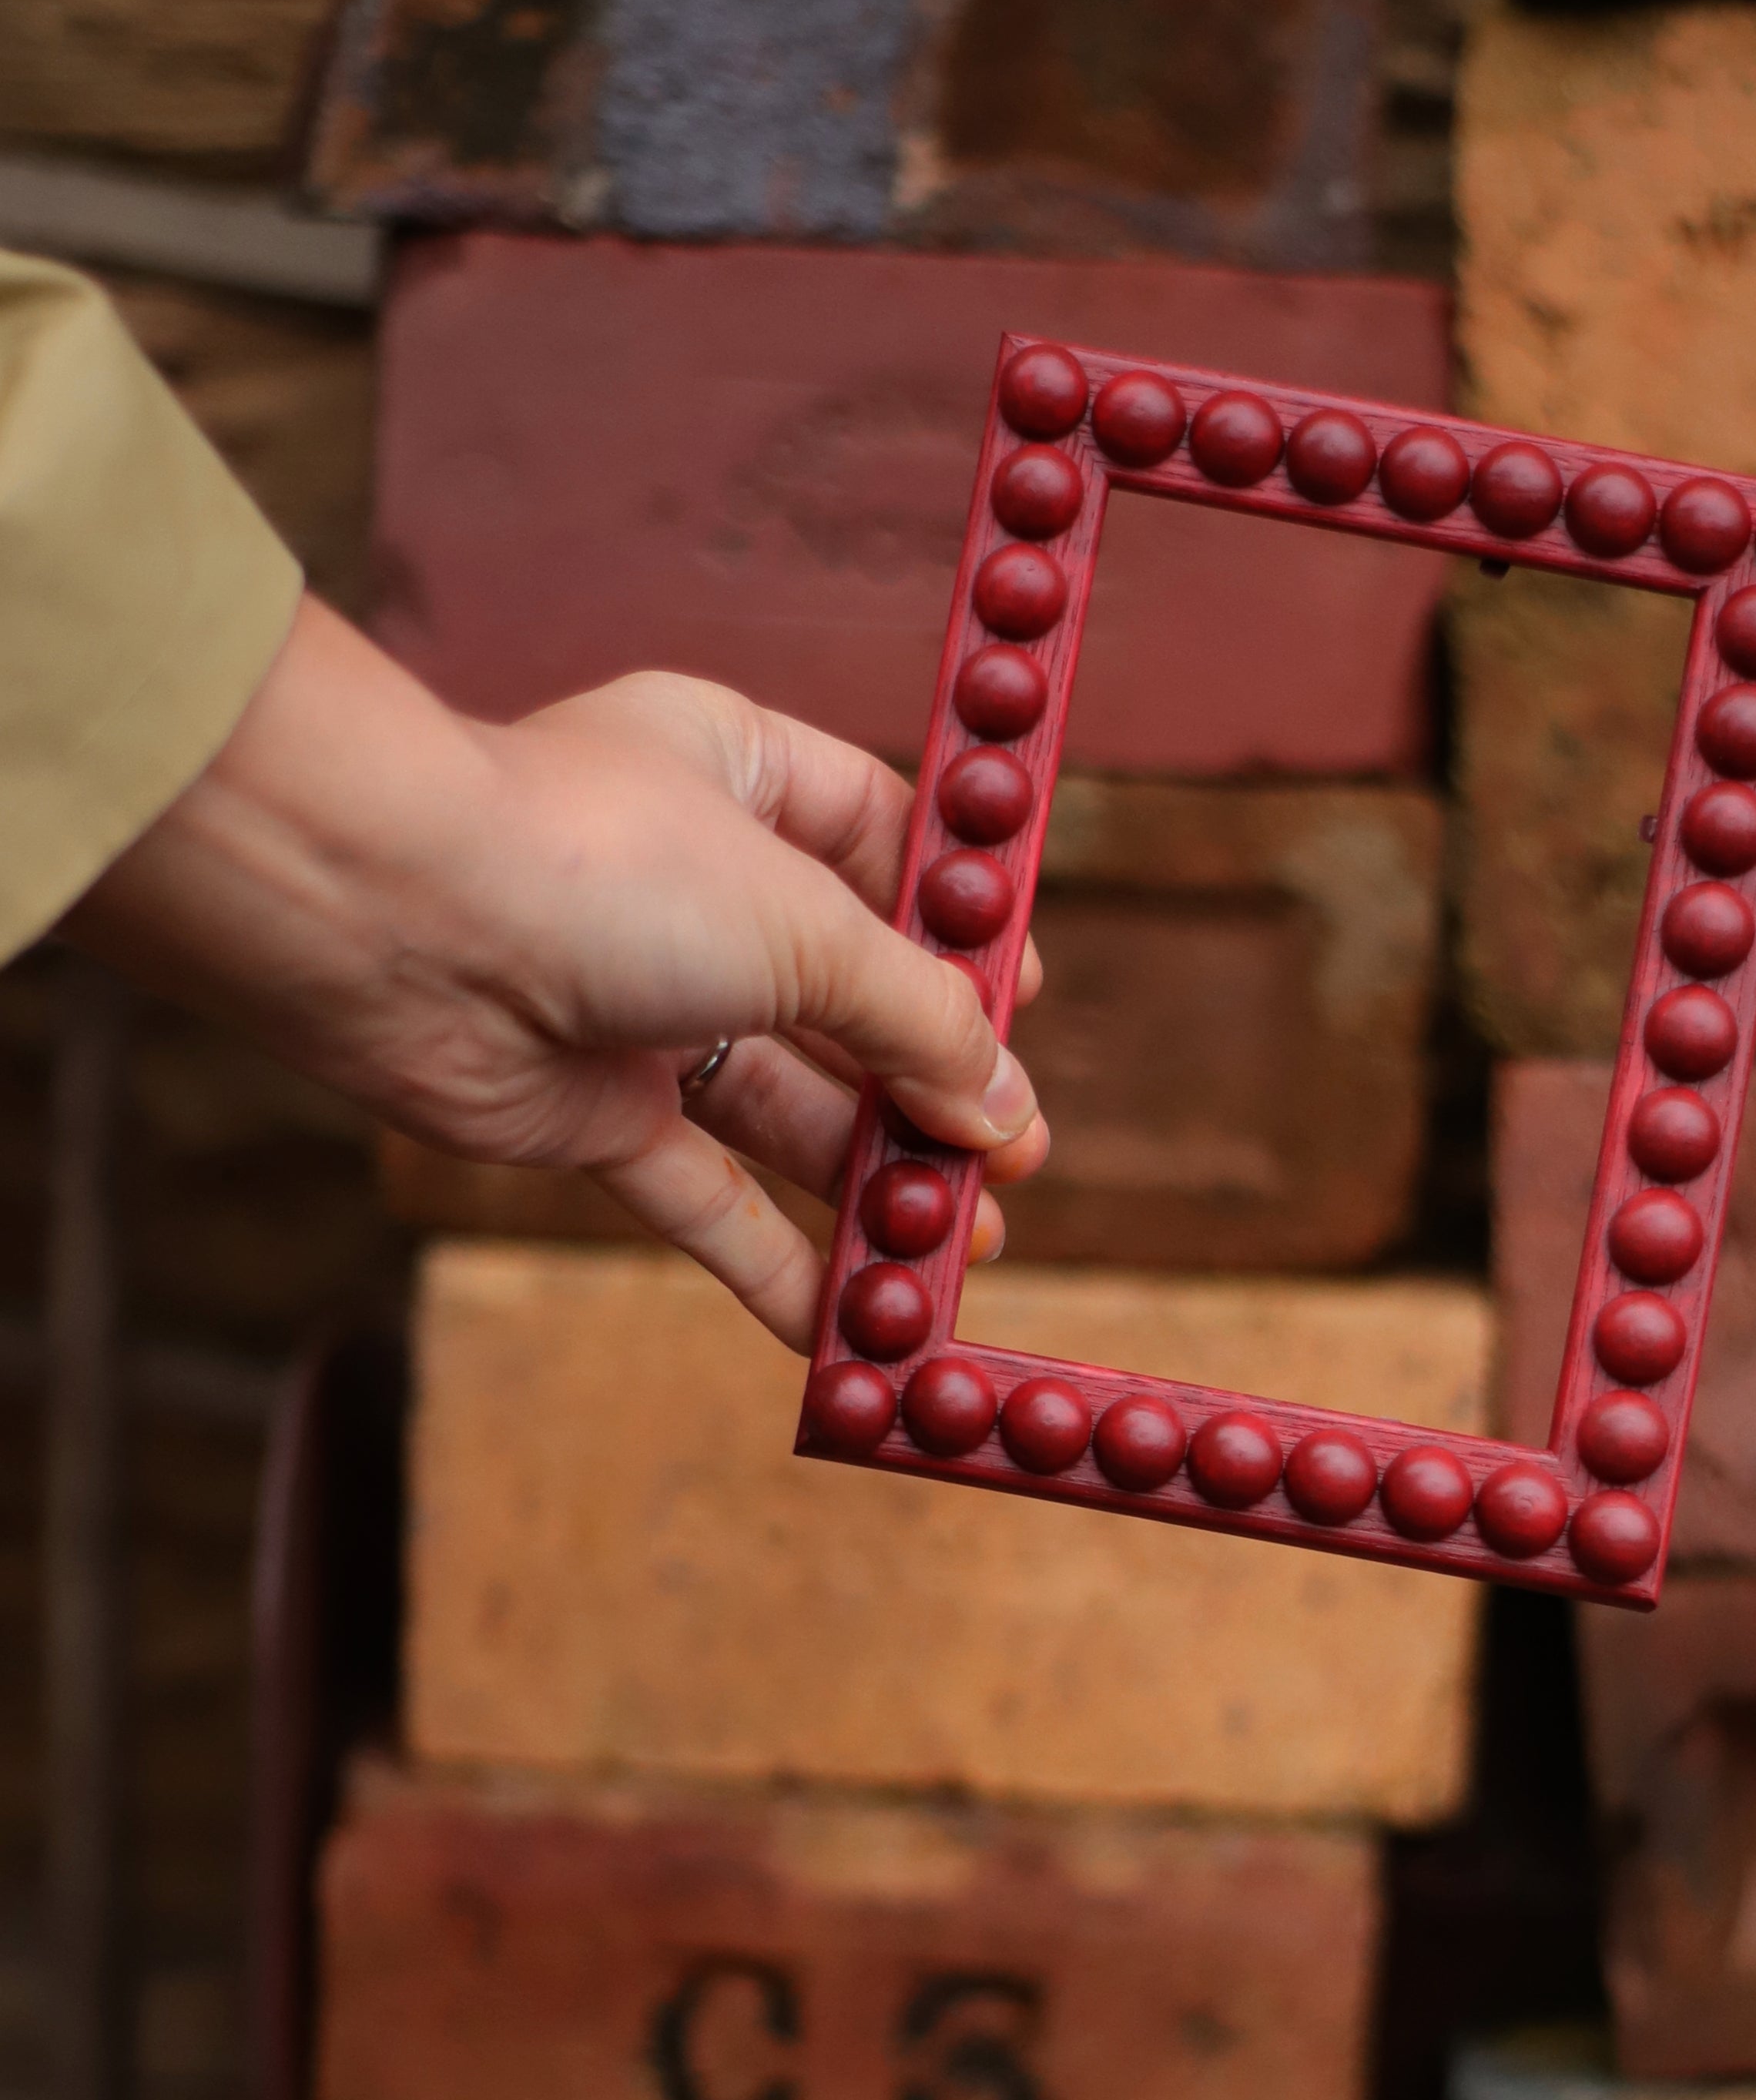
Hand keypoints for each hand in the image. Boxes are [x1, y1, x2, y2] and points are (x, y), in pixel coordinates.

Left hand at [65, 598, 1045, 1348]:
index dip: (955, 924)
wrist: (388, 925)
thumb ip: (917, 1021)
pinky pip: (704, 1196)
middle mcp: (693, 883)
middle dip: (933, 1086)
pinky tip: (844, 1327)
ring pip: (787, 1106)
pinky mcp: (593, 1108)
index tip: (1024, 1001)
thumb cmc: (598, 864)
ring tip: (957, 1251)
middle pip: (846, 998)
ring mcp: (641, 1001)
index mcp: (740, 771)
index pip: (880, 839)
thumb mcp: (808, 927)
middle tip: (1013, 1159)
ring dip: (871, 1183)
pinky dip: (772, 1262)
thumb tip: (1002, 1109)